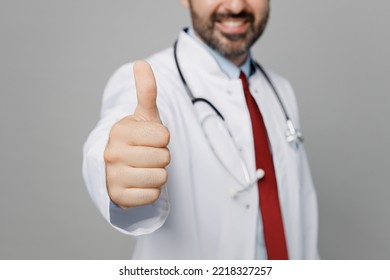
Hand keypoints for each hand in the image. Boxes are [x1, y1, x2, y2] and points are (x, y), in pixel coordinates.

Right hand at [104, 60, 169, 208]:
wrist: (117, 168)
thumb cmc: (137, 139)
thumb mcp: (143, 116)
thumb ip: (145, 91)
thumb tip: (141, 63)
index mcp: (120, 130)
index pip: (164, 136)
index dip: (163, 138)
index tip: (150, 139)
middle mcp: (112, 153)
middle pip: (164, 158)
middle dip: (161, 157)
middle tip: (147, 155)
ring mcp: (113, 177)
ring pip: (160, 178)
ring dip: (158, 174)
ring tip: (144, 168)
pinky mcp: (118, 197)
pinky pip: (153, 195)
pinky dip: (151, 191)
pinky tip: (140, 183)